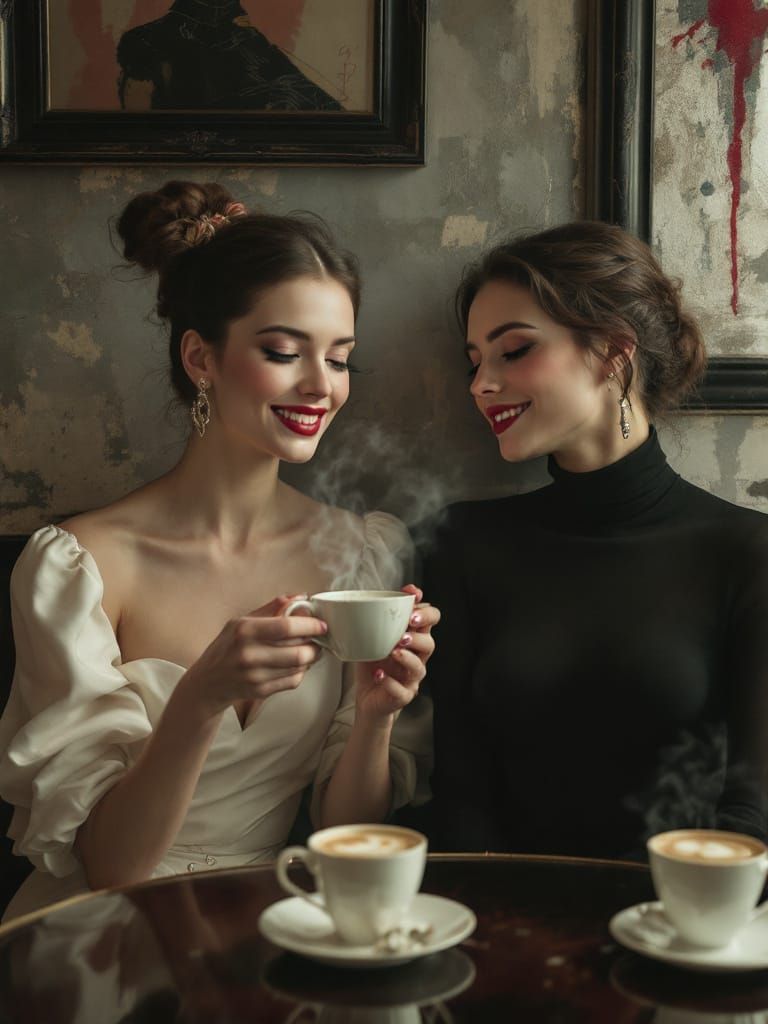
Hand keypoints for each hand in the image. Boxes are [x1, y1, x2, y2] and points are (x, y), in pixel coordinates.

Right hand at [179, 596, 326, 717]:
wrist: (207, 683)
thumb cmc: (226, 647)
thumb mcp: (241, 622)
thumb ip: (271, 608)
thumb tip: (300, 597)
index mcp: (244, 630)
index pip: (286, 627)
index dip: (310, 625)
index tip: (321, 625)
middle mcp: (249, 654)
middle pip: (298, 652)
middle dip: (315, 646)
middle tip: (318, 640)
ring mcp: (255, 676)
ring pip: (299, 667)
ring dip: (310, 658)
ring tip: (308, 650)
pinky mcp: (260, 691)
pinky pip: (293, 681)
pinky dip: (300, 672)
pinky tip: (295, 665)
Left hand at [355, 585, 439, 721]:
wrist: (367, 700)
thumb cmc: (373, 666)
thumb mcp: (371, 640)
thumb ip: (372, 622)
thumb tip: (360, 603)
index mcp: (413, 639)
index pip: (430, 620)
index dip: (425, 609)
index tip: (413, 595)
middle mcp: (416, 658)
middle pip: (430, 642)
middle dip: (419, 634)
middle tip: (406, 628)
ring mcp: (411, 678)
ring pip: (419, 667)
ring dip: (407, 657)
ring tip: (393, 651)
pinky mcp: (403, 696)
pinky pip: (402, 690)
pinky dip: (390, 682)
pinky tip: (378, 675)